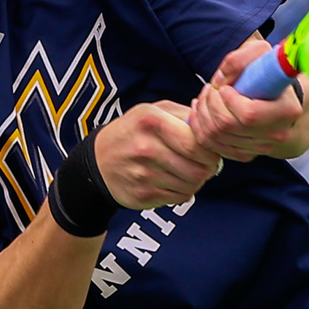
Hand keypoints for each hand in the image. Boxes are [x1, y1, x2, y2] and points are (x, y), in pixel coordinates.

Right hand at [92, 101, 222, 208]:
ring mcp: (143, 175)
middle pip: (198, 169)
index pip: (197, 144)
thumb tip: (211, 123)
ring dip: (197, 181)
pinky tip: (176, 181)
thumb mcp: (151, 110)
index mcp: (152, 121)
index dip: (211, 150)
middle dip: (208, 168)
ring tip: (189, 171)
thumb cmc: (131, 132)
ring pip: (191, 186)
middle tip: (205, 164)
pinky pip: (179, 198)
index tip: (210, 149)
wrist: (97, 162)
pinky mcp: (143, 195)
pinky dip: (184, 191)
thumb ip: (183, 113)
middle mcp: (146, 148)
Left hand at [189, 35, 308, 161]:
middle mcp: (277, 134)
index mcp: (287, 110)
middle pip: (227, 126)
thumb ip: (238, 60)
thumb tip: (220, 81)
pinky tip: (201, 111)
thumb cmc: (266, 72)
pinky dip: (200, 127)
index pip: (248, 114)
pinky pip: (212, 146)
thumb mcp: (258, 54)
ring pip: (215, 137)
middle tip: (209, 89)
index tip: (224, 87)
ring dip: (201, 114)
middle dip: (210, 104)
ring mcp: (261, 148)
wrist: (275, 95)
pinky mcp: (245, 154)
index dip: (228, 100)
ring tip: (205, 96)